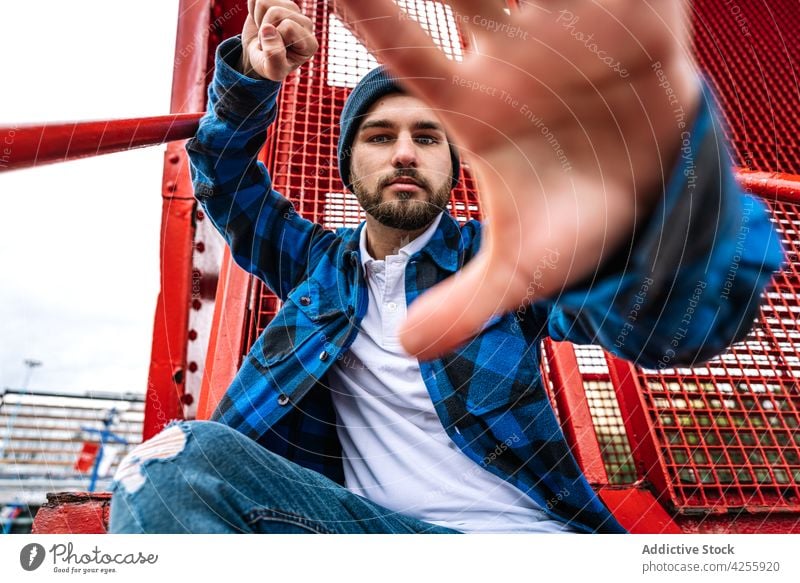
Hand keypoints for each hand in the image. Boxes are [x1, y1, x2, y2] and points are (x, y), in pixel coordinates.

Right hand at [241, 0, 317, 80]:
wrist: (259, 57)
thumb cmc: (269, 65)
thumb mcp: (273, 71)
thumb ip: (274, 56)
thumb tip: (268, 29)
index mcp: (310, 43)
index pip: (288, 26)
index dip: (273, 39)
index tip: (273, 51)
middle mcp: (305, 23)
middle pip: (275, 12)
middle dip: (263, 29)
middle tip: (267, 42)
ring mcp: (292, 10)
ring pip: (265, 2)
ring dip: (258, 19)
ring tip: (265, 33)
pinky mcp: (279, 1)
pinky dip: (252, 10)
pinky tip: (260, 22)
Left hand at [334, 0, 701, 359]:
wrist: (653, 205)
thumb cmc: (575, 223)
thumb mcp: (521, 274)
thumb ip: (465, 305)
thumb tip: (405, 348)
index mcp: (475, 108)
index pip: (406, 52)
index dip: (367, 12)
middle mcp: (514, 59)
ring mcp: (571, 34)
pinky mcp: (638, 23)